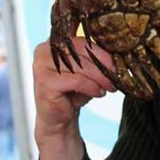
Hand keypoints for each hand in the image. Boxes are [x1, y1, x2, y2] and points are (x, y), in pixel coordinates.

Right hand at [32, 38, 117, 159]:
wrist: (58, 118)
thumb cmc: (73, 91)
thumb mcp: (86, 71)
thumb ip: (95, 59)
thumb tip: (117, 54)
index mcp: (54, 42)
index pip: (82, 40)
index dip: (101, 51)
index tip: (116, 62)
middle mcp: (45, 50)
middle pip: (82, 51)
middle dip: (103, 64)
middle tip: (116, 76)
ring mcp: (42, 65)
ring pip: (81, 66)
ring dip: (100, 78)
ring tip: (110, 87)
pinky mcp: (44, 81)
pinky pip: (77, 80)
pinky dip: (92, 87)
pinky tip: (99, 93)